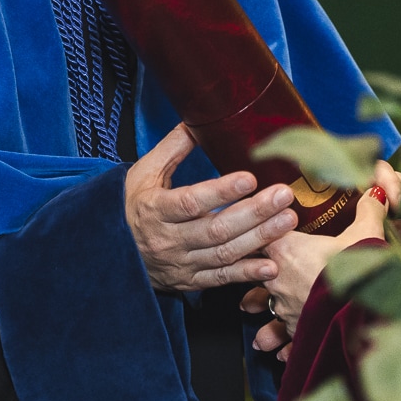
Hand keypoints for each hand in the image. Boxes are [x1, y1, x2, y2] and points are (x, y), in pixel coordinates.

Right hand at [126, 126, 298, 291]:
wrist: (112, 247)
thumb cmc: (130, 205)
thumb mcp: (144, 172)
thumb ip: (172, 148)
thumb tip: (196, 120)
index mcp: (156, 209)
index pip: (191, 202)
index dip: (221, 192)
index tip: (249, 177)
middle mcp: (169, 239)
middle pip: (216, 228)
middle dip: (253, 213)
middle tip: (283, 195)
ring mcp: (181, 263)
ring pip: (223, 253)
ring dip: (259, 239)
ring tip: (288, 220)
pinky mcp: (190, 280)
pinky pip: (221, 279)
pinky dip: (247, 274)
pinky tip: (272, 265)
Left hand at [243, 160, 400, 356]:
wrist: (361, 311)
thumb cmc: (360, 269)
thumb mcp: (367, 234)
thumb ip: (369, 210)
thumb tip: (378, 189)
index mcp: (287, 249)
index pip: (262, 232)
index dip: (261, 230)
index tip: (255, 229)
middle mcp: (278, 278)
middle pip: (257, 273)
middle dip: (256, 278)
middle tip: (248, 286)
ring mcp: (285, 307)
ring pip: (267, 311)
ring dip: (264, 318)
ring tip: (257, 329)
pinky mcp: (296, 332)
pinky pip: (285, 339)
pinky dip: (284, 346)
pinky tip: (280, 354)